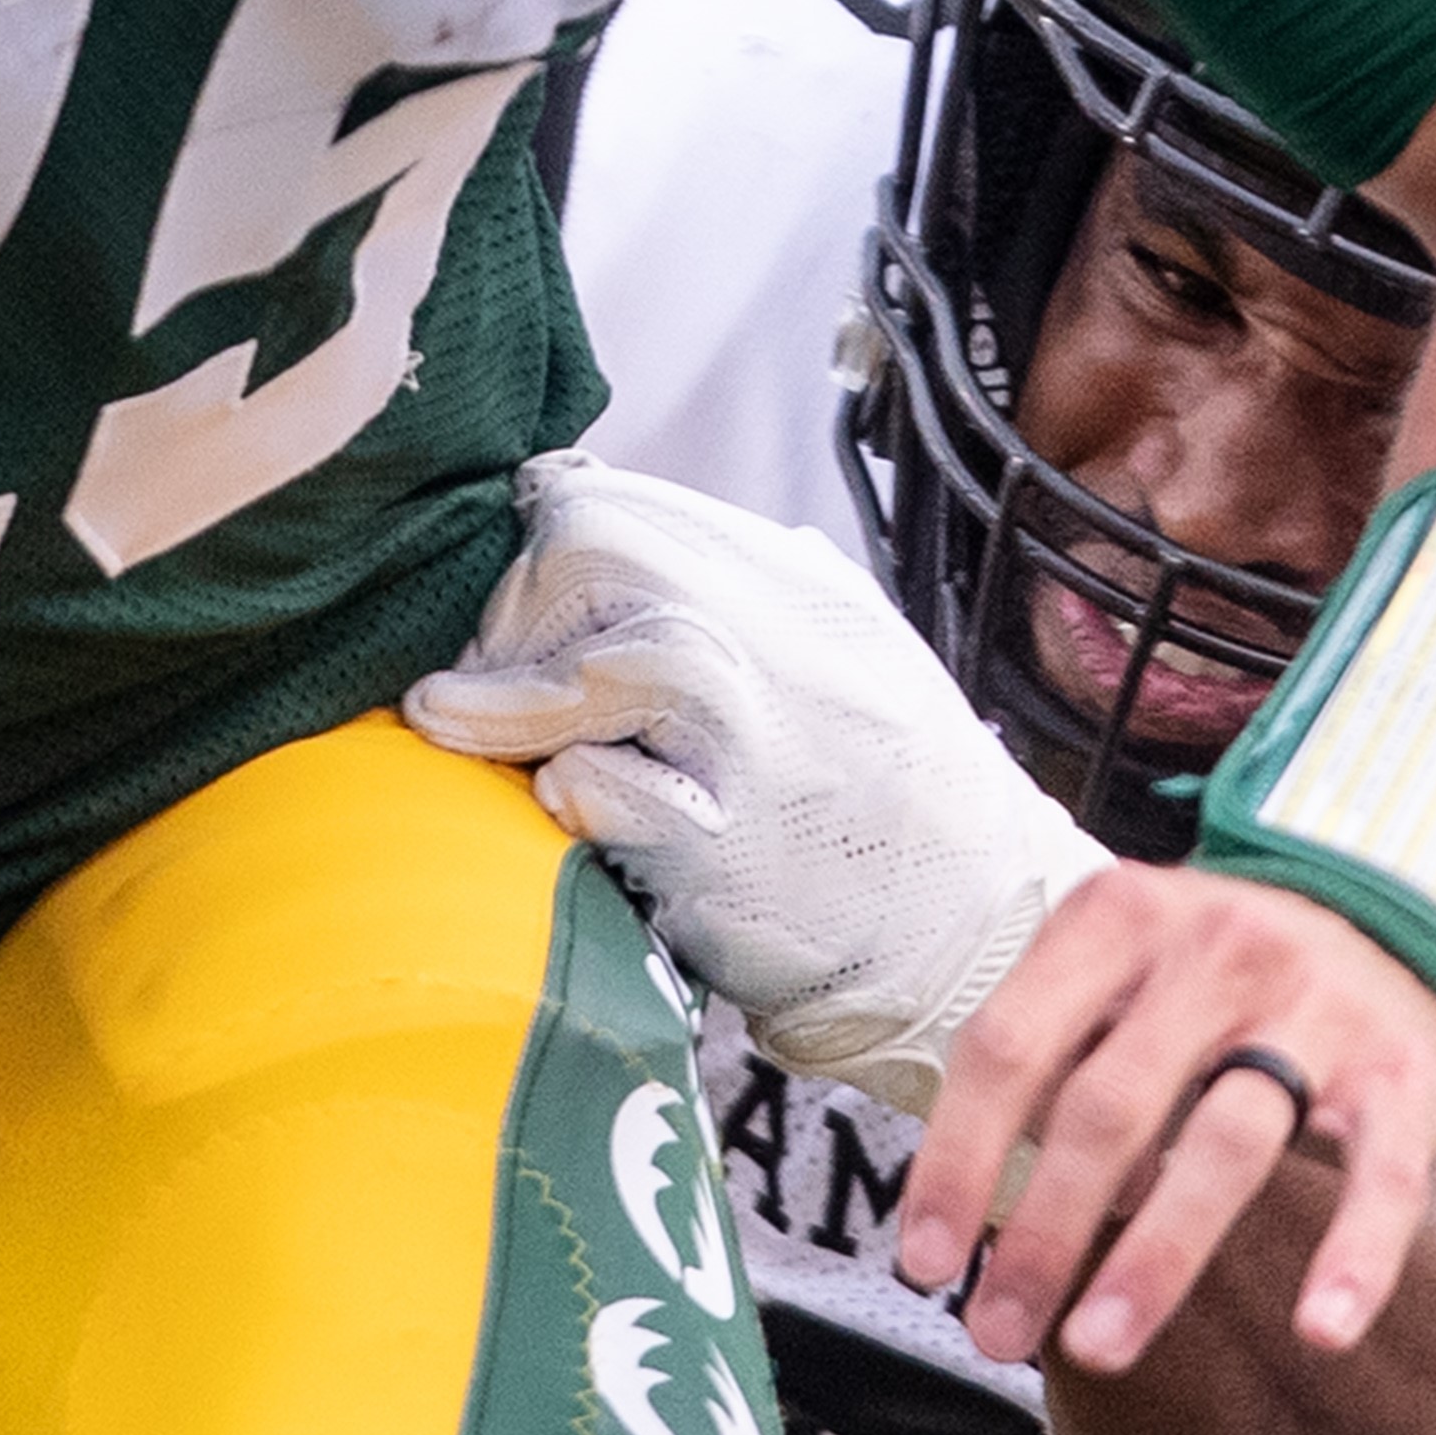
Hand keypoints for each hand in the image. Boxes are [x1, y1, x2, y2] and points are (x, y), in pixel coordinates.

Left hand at [405, 454, 1108, 1113]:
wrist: (974, 935)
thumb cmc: (886, 807)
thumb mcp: (838, 653)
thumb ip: (742, 588)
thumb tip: (606, 509)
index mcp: (795, 583)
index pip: (615, 500)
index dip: (533, 549)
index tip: (512, 614)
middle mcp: (784, 639)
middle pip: (590, 550)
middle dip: (510, 614)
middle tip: (485, 685)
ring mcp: (761, 742)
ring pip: (601, 658)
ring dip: (506, 700)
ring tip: (461, 730)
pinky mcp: (730, 848)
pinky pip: (603, 790)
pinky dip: (565, 791)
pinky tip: (558, 804)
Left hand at [896, 866, 1435, 1372]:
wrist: (1390, 913)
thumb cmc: (1211, 975)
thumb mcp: (1116, 970)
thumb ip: (1048, 1060)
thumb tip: (972, 1213)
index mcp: (1115, 920)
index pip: (1008, 1046)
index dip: (956, 1159)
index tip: (927, 1263)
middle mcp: (1215, 952)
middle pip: (1108, 1106)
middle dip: (1043, 1233)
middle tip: (997, 1330)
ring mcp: (1316, 1009)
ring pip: (1225, 1146)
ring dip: (1155, 1260)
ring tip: (1098, 1347)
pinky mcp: (1403, 1073)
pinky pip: (1382, 1178)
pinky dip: (1354, 1257)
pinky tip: (1319, 1332)